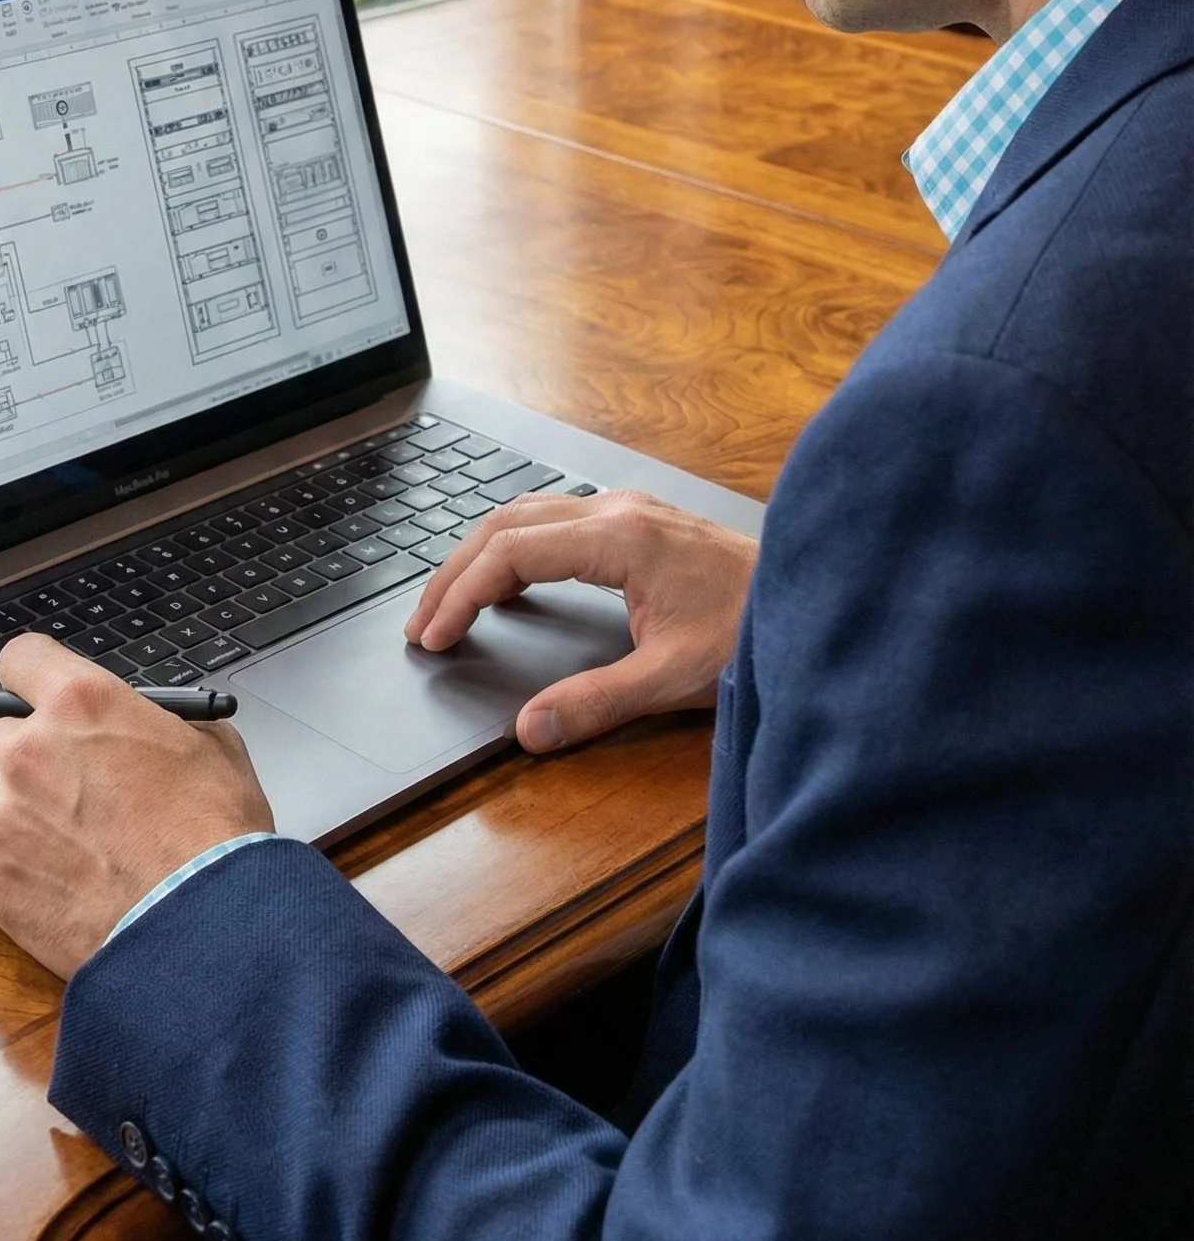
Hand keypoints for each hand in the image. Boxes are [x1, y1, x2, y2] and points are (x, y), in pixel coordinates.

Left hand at [0, 634, 273, 977]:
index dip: (32, 676)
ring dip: (6, 807)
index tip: (37, 693)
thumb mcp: (210, 747)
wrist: (202, 926)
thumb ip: (159, 722)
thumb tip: (145, 723)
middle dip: (28, 754)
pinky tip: (40, 871)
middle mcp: (30, 750)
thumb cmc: (215, 839)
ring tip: (52, 835)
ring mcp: (3, 817)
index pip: (20, 659)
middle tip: (67, 784)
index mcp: (82, 703)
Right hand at [404, 490, 755, 754]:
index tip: (435, 637)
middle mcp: (618, 511)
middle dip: (454, 573)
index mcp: (618, 537)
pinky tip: (509, 585)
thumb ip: (597, 703)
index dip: (461, 595)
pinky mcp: (639, 523)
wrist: (817, 598)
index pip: (510, 553)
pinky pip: (554, 522)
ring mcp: (629, 511)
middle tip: (422, 625)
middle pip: (506, 525)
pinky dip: (514, 549)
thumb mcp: (673, 677)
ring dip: (481, 557)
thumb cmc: (755, 628)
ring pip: (527, 516)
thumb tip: (532, 729)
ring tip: (450, 606)